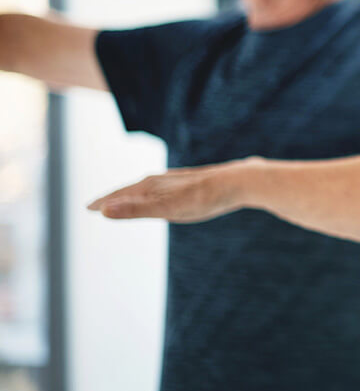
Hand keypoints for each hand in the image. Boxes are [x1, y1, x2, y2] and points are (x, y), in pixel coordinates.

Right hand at [88, 160, 254, 222]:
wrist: (241, 182)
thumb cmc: (205, 198)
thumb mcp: (168, 208)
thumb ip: (136, 210)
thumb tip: (103, 210)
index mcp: (153, 186)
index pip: (121, 195)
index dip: (104, 202)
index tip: (87, 207)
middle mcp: (163, 180)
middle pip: (132, 190)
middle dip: (114, 198)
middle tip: (98, 205)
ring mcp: (178, 181)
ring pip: (149, 188)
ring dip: (133, 195)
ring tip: (125, 200)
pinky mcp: (194, 184)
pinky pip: (166, 189)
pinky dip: (155, 194)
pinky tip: (165, 196)